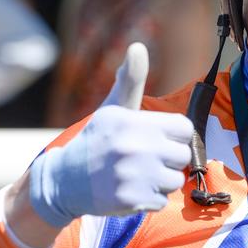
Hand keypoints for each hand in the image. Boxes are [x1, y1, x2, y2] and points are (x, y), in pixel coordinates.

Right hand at [28, 42, 193, 226]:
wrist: (64, 181)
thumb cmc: (97, 139)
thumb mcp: (113, 107)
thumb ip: (131, 79)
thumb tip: (138, 47)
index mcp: (134, 122)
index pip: (184, 128)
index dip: (173, 134)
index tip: (157, 137)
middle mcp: (135, 147)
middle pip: (183, 155)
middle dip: (168, 158)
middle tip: (145, 157)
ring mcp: (134, 175)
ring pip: (175, 179)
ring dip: (161, 179)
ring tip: (139, 174)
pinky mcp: (132, 200)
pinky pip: (162, 200)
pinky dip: (150, 198)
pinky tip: (131, 189)